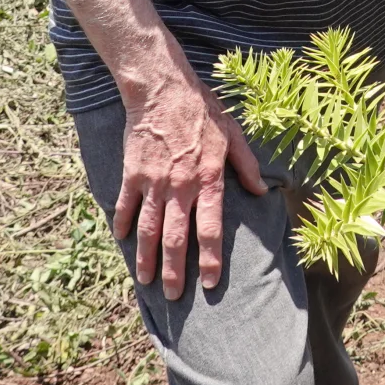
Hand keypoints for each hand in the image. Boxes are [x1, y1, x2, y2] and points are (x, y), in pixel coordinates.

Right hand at [113, 68, 266, 299]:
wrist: (163, 89)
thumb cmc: (202, 110)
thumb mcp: (233, 135)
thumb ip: (247, 165)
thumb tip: (262, 191)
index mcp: (208, 180)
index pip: (210, 229)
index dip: (209, 258)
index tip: (209, 282)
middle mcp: (180, 187)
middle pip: (176, 238)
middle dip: (175, 270)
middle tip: (174, 296)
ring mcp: (154, 182)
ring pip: (148, 229)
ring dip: (147, 257)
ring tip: (146, 280)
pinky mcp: (133, 173)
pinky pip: (126, 204)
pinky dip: (123, 223)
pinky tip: (122, 239)